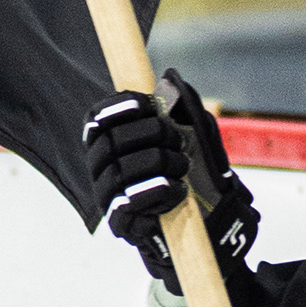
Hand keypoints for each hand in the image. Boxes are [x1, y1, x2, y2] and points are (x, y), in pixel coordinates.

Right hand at [82, 67, 257, 277]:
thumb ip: (179, 109)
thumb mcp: (190, 136)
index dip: (121, 106)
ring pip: (124, 170)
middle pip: (114, 140)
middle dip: (154, 134)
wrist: (206, 225)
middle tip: (179, 142)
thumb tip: (173, 80)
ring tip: (183, 168)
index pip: (99, 118)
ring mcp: (107, 196)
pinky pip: (130, 203)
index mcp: (108, 142)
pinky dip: (159, 192)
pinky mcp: (119, 223)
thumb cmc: (191, 174)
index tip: (150, 104)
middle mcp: (100, 168)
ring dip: (162, 163)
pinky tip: (177, 191)